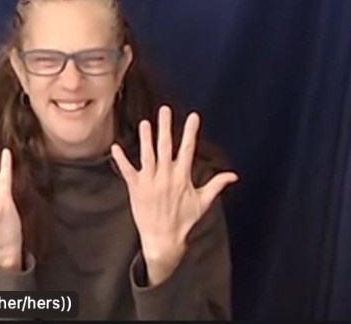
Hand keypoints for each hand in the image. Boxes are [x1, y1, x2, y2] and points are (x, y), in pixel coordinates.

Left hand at [110, 107, 238, 286]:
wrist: (163, 241)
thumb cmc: (184, 221)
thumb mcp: (203, 202)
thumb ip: (217, 185)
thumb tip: (234, 175)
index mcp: (182, 177)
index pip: (188, 149)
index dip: (190, 132)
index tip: (193, 116)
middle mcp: (165, 177)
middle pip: (165, 147)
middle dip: (165, 127)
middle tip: (165, 109)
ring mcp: (149, 183)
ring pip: (147, 155)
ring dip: (145, 139)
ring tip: (145, 123)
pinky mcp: (136, 190)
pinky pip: (127, 172)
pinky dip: (121, 160)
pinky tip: (116, 147)